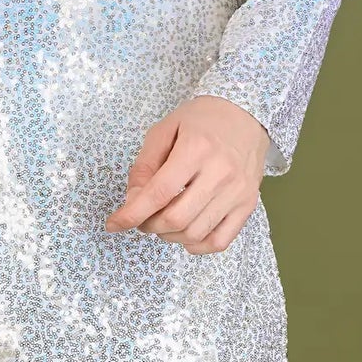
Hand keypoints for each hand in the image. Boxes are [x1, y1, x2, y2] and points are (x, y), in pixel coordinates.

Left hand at [105, 95, 270, 253]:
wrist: (246, 115)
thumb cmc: (202, 120)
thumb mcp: (165, 130)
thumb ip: (144, 166)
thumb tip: (133, 202)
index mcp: (196, 149)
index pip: (159, 193)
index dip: (132, 214)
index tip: (114, 224)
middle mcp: (220, 173)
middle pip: (176, 219)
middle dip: (149, 225)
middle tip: (142, 217)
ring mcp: (237, 192)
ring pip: (195, 234)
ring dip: (169, 236)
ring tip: (162, 221)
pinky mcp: (247, 205)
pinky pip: (219, 242)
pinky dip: (196, 246)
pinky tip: (185, 233)